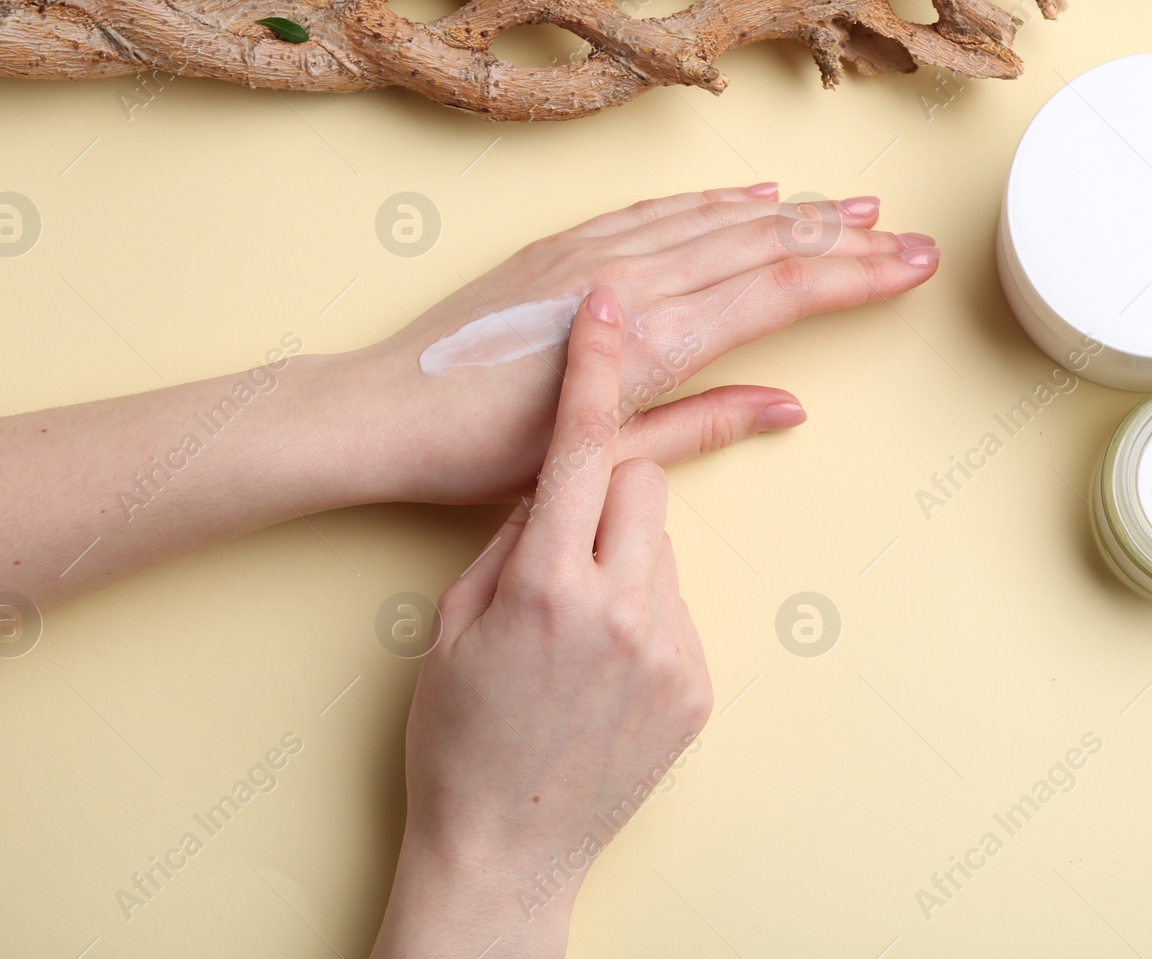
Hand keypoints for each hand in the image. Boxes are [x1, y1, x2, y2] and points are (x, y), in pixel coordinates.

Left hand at [333, 184, 938, 502]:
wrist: (388, 411)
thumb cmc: (486, 452)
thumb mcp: (605, 454)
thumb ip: (702, 426)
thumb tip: (788, 406)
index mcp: (654, 340)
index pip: (780, 293)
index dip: (855, 276)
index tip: (911, 263)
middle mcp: (634, 280)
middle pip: (763, 246)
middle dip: (842, 239)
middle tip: (904, 233)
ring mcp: (596, 252)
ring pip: (717, 220)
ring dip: (790, 212)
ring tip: (850, 205)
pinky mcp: (561, 243)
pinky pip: (658, 211)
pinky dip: (712, 202)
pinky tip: (748, 195)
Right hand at [371, 287, 710, 958]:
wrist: (503, 849)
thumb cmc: (457, 736)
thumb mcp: (452, 622)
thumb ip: (511, 539)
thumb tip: (557, 482)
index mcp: (543, 585)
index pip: (582, 445)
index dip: (594, 365)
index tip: (604, 302)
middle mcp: (620, 609)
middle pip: (646, 478)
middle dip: (609, 486)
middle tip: (563, 540)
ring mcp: (670, 651)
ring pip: (663, 543)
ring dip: (624, 556)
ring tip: (576, 629)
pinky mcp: (699, 685)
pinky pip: (679, 604)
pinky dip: (645, 611)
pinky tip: (603, 667)